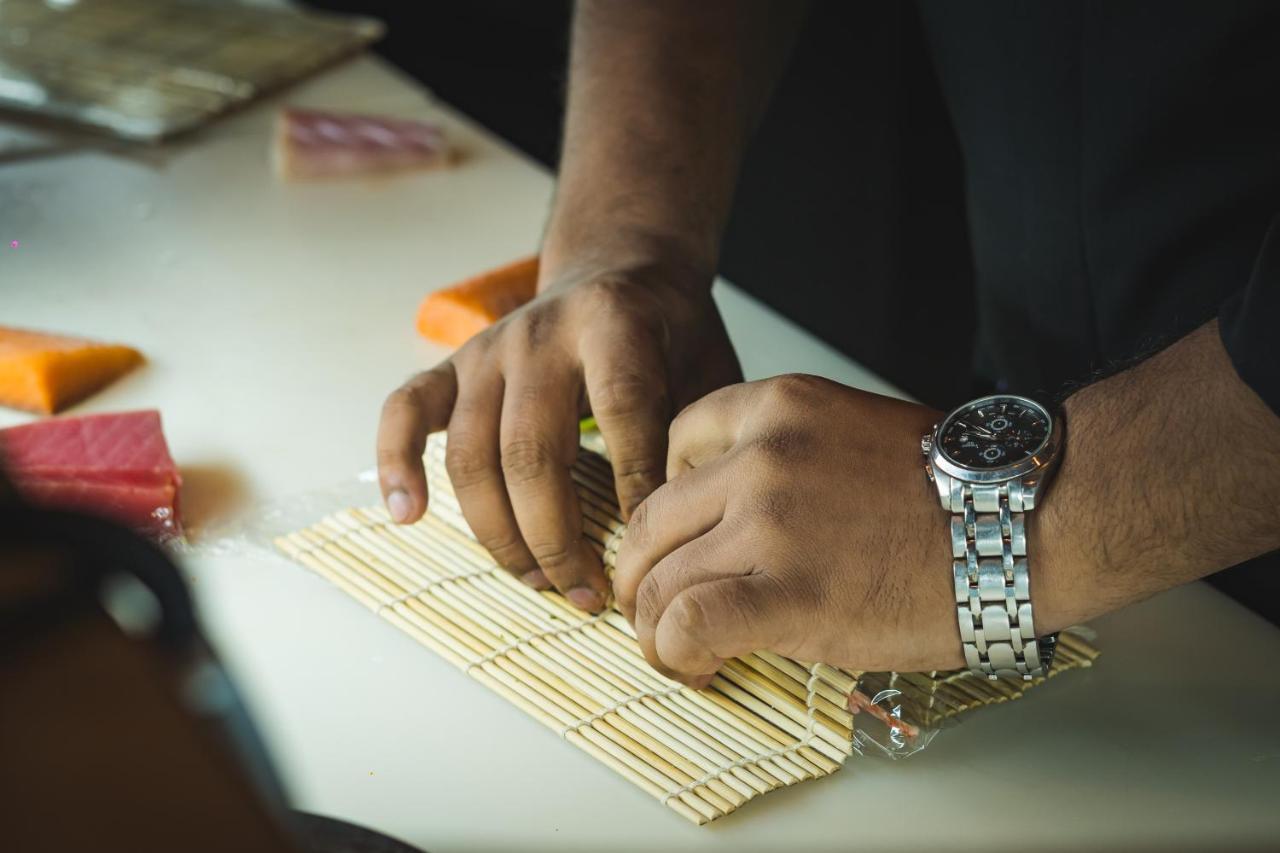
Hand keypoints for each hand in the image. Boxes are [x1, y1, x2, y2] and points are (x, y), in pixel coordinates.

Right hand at [377, 258, 740, 611]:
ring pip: (471, 454)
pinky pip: (405, 411)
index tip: (646, 548)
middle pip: (530, 451)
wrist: (620, 269)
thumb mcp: (709, 368)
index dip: (632, 486)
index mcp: (613, 324)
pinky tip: (408, 515)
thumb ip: (698, 434)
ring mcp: (488, 349)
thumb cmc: (670, 335)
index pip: (619, 413)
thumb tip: (679, 526)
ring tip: (538, 582)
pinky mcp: (452, 364)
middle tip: (587, 592)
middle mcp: (541, 333)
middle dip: (555, 537)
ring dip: (499, 532)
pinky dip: (396, 463)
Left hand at [614, 374, 962, 685]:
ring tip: (673, 652)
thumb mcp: (850, 435)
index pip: (675, 445)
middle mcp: (762, 457)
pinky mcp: (788, 592)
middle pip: (650, 520)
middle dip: (641, 574)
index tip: (681, 541)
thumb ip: (784, 461)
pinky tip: (695, 667)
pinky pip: (690, 623)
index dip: (670, 507)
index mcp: (778, 409)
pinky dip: (675, 653)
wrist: (1025, 525)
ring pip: (658, 579)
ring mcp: (770, 522)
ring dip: (653, 626)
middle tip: (653, 608)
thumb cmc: (954, 492)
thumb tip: (734, 521)